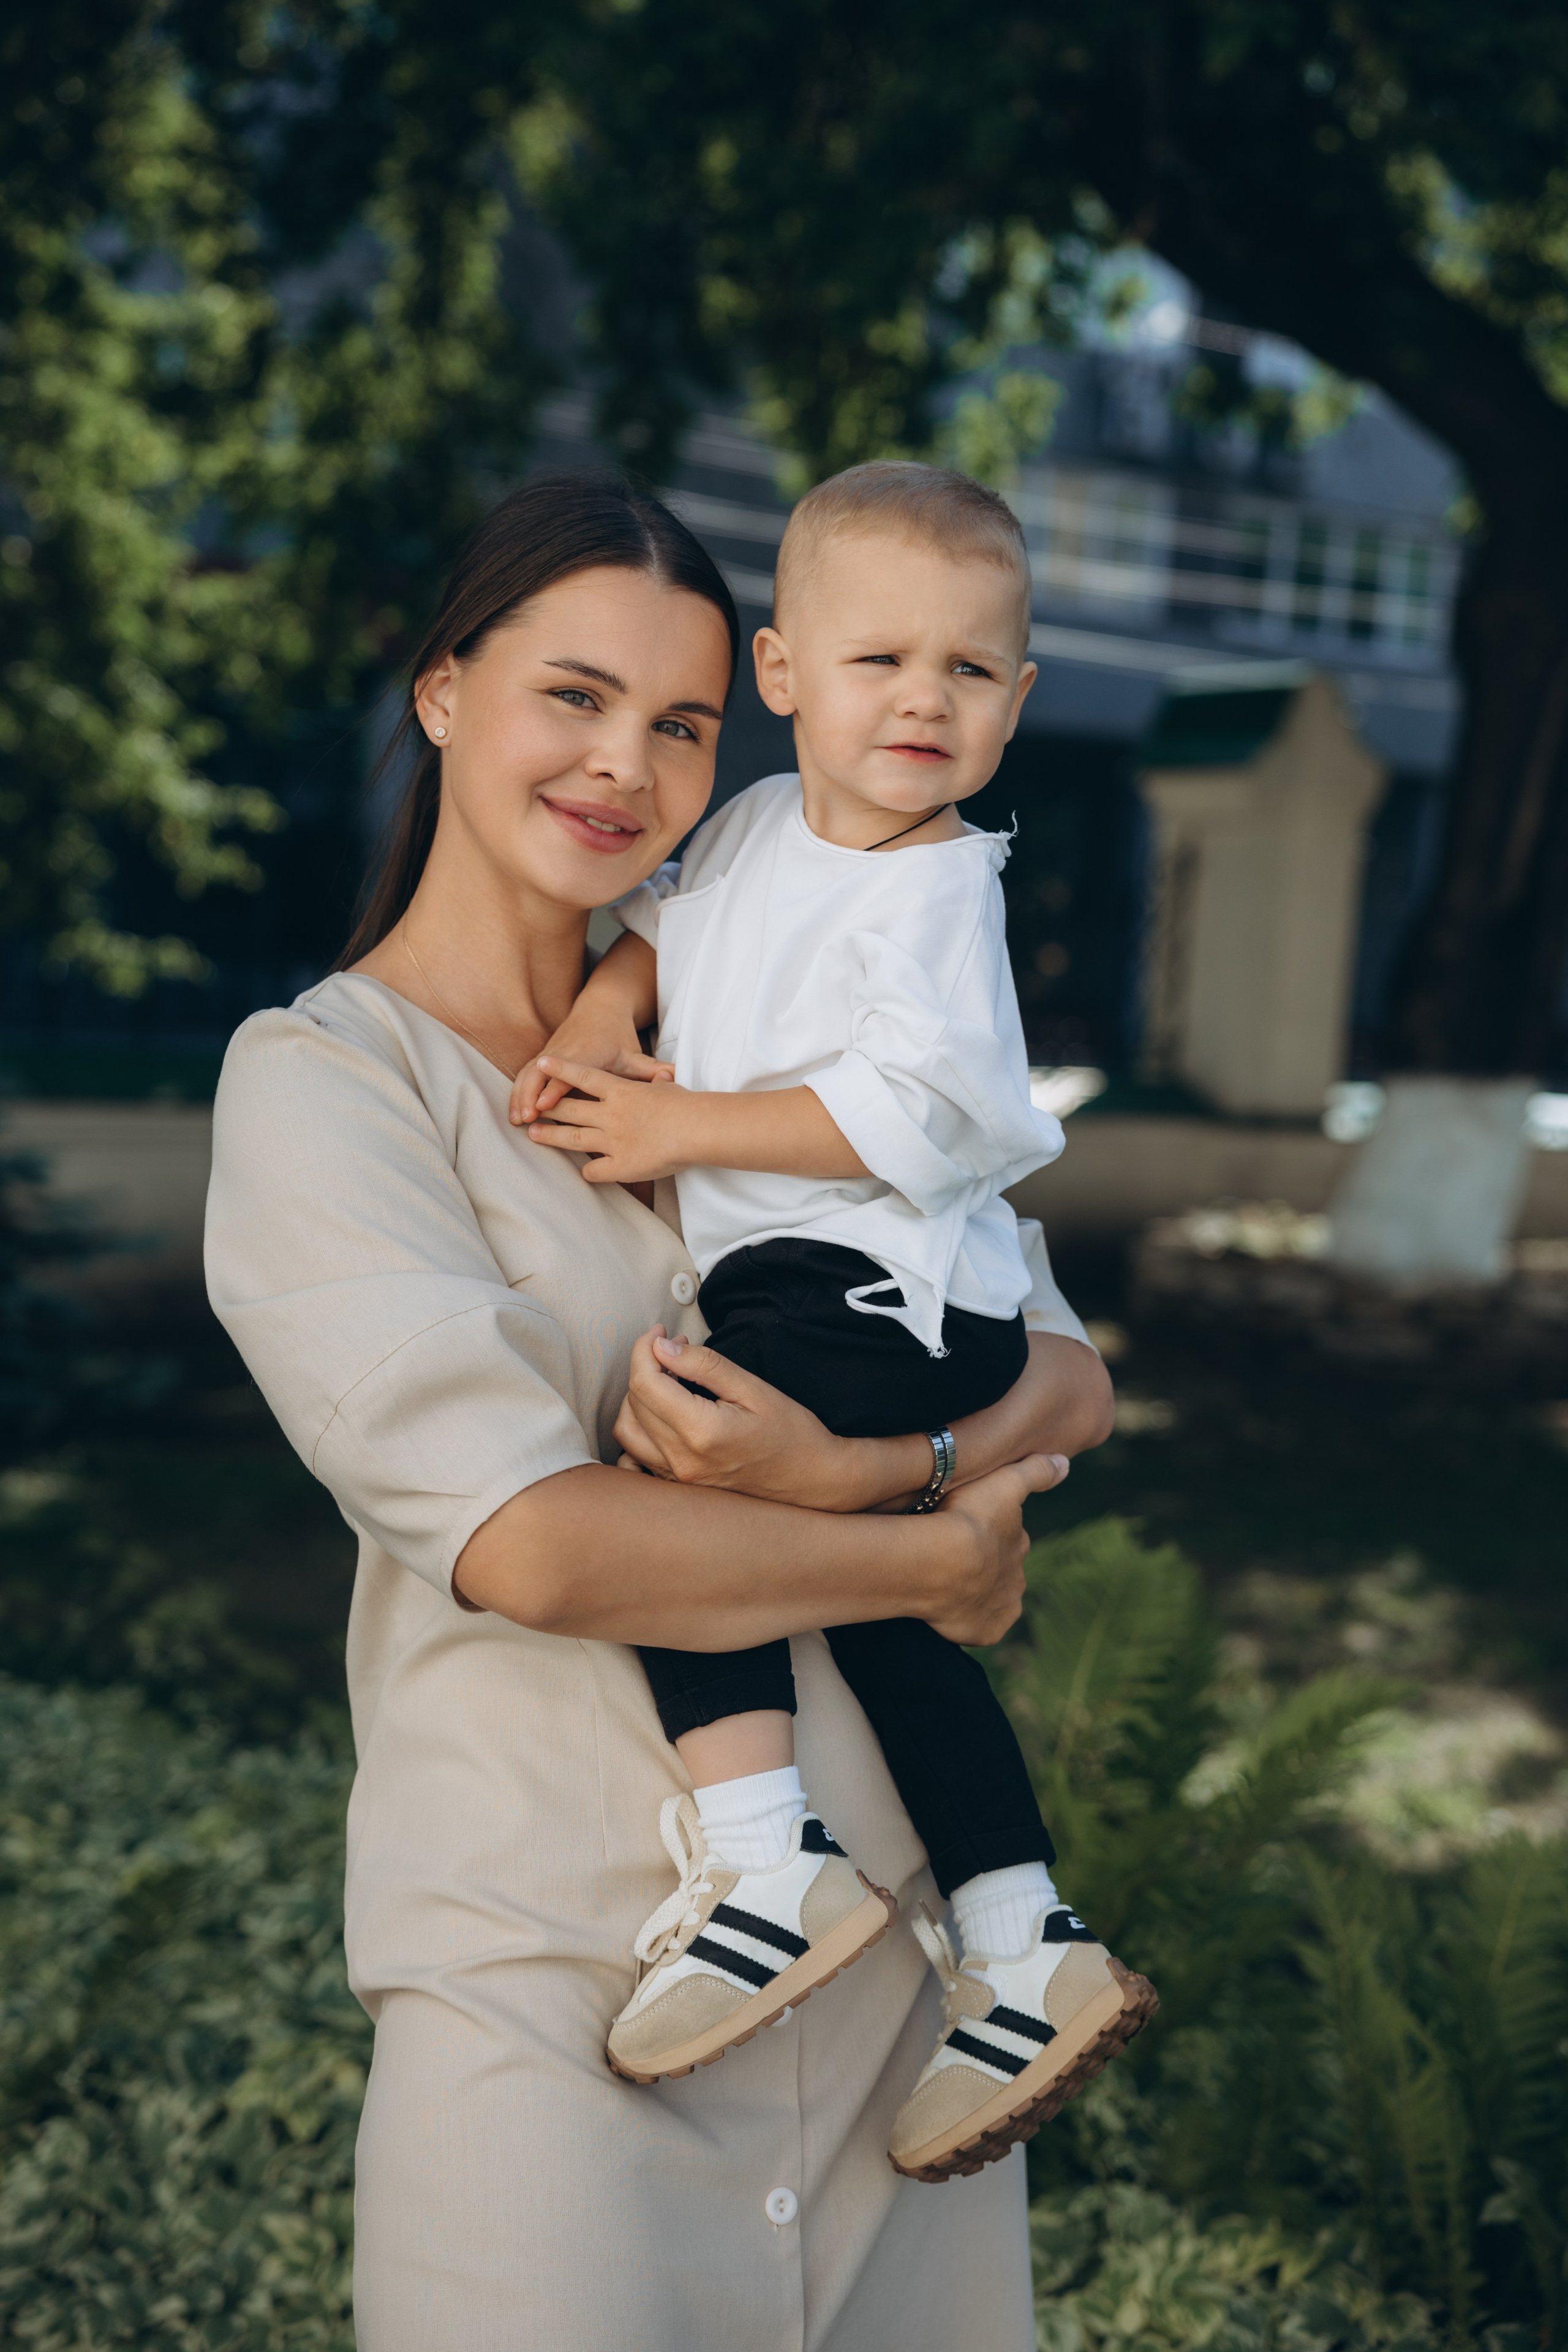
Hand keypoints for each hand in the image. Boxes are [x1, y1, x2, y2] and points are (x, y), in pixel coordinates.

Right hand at [511, 1029, 671, 1126]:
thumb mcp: (634, 1055)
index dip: (554, 1089)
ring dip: (520, 1096)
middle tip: (525, 1118)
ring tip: (515, 1121)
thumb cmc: (618, 1036)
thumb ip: (652, 1070)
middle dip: (529, 1095)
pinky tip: (515, 1113)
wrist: (601, 1007)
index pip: (566, 1073)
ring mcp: (551, 1054)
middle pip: (540, 1074)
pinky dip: (518, 1092)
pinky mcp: (544, 1057)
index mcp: (585, 1055)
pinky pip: (526, 1074)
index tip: (544, 1105)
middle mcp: (564, 1053)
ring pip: (529, 1074)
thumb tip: (676, 1077)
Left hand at [525, 1056, 690, 1182]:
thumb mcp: (668, 1086)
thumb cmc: (687, 1106)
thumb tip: (666, 1074)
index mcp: (621, 1092)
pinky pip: (594, 1171)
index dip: (561, 1070)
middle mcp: (611, 1115)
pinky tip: (585, 1172)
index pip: (584, 1076)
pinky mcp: (620, 1165)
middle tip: (531, 1111)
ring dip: (551, 1137)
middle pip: (570, 1109)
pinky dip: (588, 1171)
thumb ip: (657, 1082)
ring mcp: (613, 1140)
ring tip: (533, 1135)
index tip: (543, 1063)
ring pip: (574, 1139)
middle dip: (549, 1109)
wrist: (698, 1129)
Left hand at [613, 1327, 860, 1506]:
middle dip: (646, 1366)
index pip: (646, 1383)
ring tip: (666, 1379)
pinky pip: (636, 1457)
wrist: (813, 1481)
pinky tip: (658, 1415)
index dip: (645, 1349)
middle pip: (635, 1403)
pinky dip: (638, 1430)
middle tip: (676, 1349)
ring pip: (628, 1430)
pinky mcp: (681, 1486)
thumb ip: (705, 1366)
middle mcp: (683, 1460)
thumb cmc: (792, 1434)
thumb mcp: (754, 1389)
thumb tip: (663, 1348)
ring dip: (637, 1398)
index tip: (662, 1333)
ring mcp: (679, 1478)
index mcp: (701, 1432)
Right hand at [920, 1454, 1067, 1645]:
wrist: (942, 1561)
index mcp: (1019, 1545)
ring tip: (945, 1582)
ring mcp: (1001, 1609)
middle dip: (984, 1565)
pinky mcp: (984, 1633)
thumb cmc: (970, 1516)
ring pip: (989, 1600)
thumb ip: (1036, 1471)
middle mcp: (1017, 1580)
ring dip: (974, 1593)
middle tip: (953, 1555)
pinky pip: (976, 1628)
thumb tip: (1066, 1463)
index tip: (968, 1525)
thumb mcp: (1005, 1481)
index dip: (989, 1532)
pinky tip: (947, 1608)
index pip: (1008, 1538)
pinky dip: (965, 1620)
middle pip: (1001, 1571)